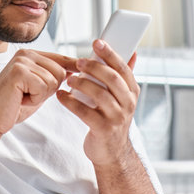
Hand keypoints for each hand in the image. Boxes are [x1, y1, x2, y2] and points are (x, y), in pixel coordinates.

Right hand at [0, 49, 77, 139]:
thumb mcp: (38, 87)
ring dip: (41, 96)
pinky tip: (20, 100)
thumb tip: (76, 69)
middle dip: (50, 89)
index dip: (72, 66)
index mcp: (30, 54)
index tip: (82, 69)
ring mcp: (21, 62)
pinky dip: (35, 99)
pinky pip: (43, 87)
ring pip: (53, 80)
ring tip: (23, 97)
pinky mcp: (19, 72)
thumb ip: (53, 76)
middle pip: (60, 71)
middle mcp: (26, 54)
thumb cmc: (14, 105)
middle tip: (29, 95)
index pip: (59, 58)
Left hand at [56, 39, 139, 166]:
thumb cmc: (113, 118)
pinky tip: (61, 95)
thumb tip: (133, 52)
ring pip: (99, 94)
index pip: (123, 68)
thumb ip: (124, 76)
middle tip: (79, 62)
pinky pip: (84, 112)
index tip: (97, 42)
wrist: (112, 151)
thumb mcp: (123, 97)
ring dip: (81, 83)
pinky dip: (70, 101)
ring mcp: (117, 118)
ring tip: (69, 80)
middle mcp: (128, 104)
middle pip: (111, 78)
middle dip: (93, 67)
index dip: (110, 53)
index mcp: (132, 91)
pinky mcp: (103, 130)